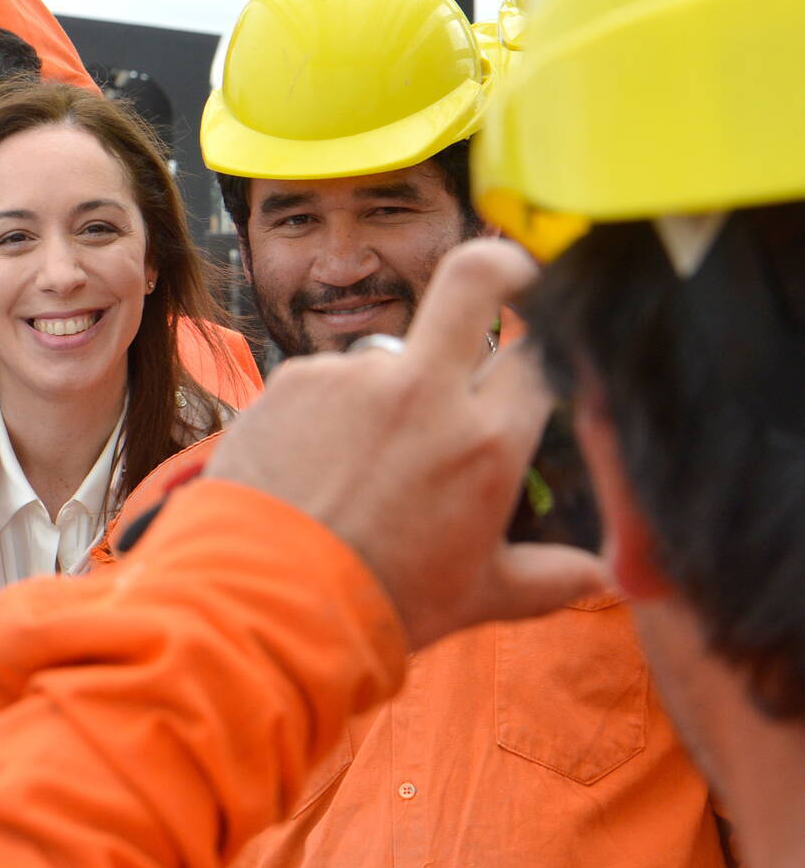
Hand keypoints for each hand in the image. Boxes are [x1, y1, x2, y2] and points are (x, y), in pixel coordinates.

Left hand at [206, 239, 606, 649]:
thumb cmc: (379, 602)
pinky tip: (308, 466)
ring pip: (386, 357)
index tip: (537, 354)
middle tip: (506, 276)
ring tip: (353, 469)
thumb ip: (549, 577)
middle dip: (501, 264)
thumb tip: (604, 579)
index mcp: (485, 442)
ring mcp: (351, 377)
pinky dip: (324, 413)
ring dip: (383, 394)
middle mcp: (423, 391)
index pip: (538, 357)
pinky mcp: (291, 378)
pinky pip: (324, 380)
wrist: (263, 604)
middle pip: (474, 279)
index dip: (542, 350)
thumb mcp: (479, 596)